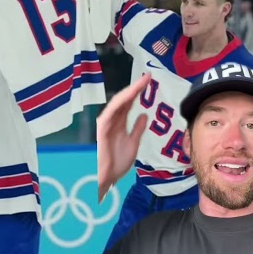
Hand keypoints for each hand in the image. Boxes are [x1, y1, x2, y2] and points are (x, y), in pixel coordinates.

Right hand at [96, 73, 151, 201]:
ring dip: (130, 90)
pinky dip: (121, 102)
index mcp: (119, 121)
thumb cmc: (117, 162)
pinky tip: (131, 94)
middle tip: (149, 75)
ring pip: (119, 102)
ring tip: (143, 81)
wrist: (107, 177)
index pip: (129, 102)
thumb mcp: (133, 143)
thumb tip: (144, 114)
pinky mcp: (103, 127)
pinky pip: (112, 111)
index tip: (149, 81)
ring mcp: (107, 121)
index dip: (138, 91)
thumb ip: (138, 129)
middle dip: (136, 86)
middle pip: (124, 99)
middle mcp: (112, 119)